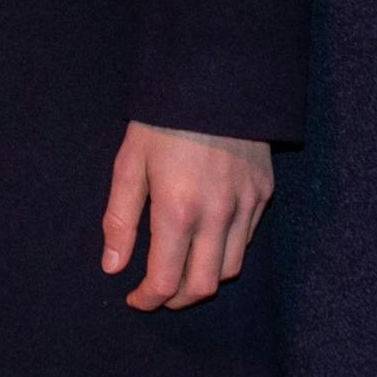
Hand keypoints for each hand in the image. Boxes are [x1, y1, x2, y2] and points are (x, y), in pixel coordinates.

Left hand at [102, 121, 270, 310]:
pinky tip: (207, 238)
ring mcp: (246, 205)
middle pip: (203, 286)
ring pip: (231, 268)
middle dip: (177, 300)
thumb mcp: (130, 164)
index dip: (148, 299)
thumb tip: (113, 266)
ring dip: (205, 279)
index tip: (136, 298)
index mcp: (178, 210)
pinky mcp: (263, 192)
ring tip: (183, 270)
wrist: (215, 77)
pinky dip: (227, 250)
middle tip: (159, 293)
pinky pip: (248, 238)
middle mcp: (217, 215)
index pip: (167, 282)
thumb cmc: (163, 120)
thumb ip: (120, 220)